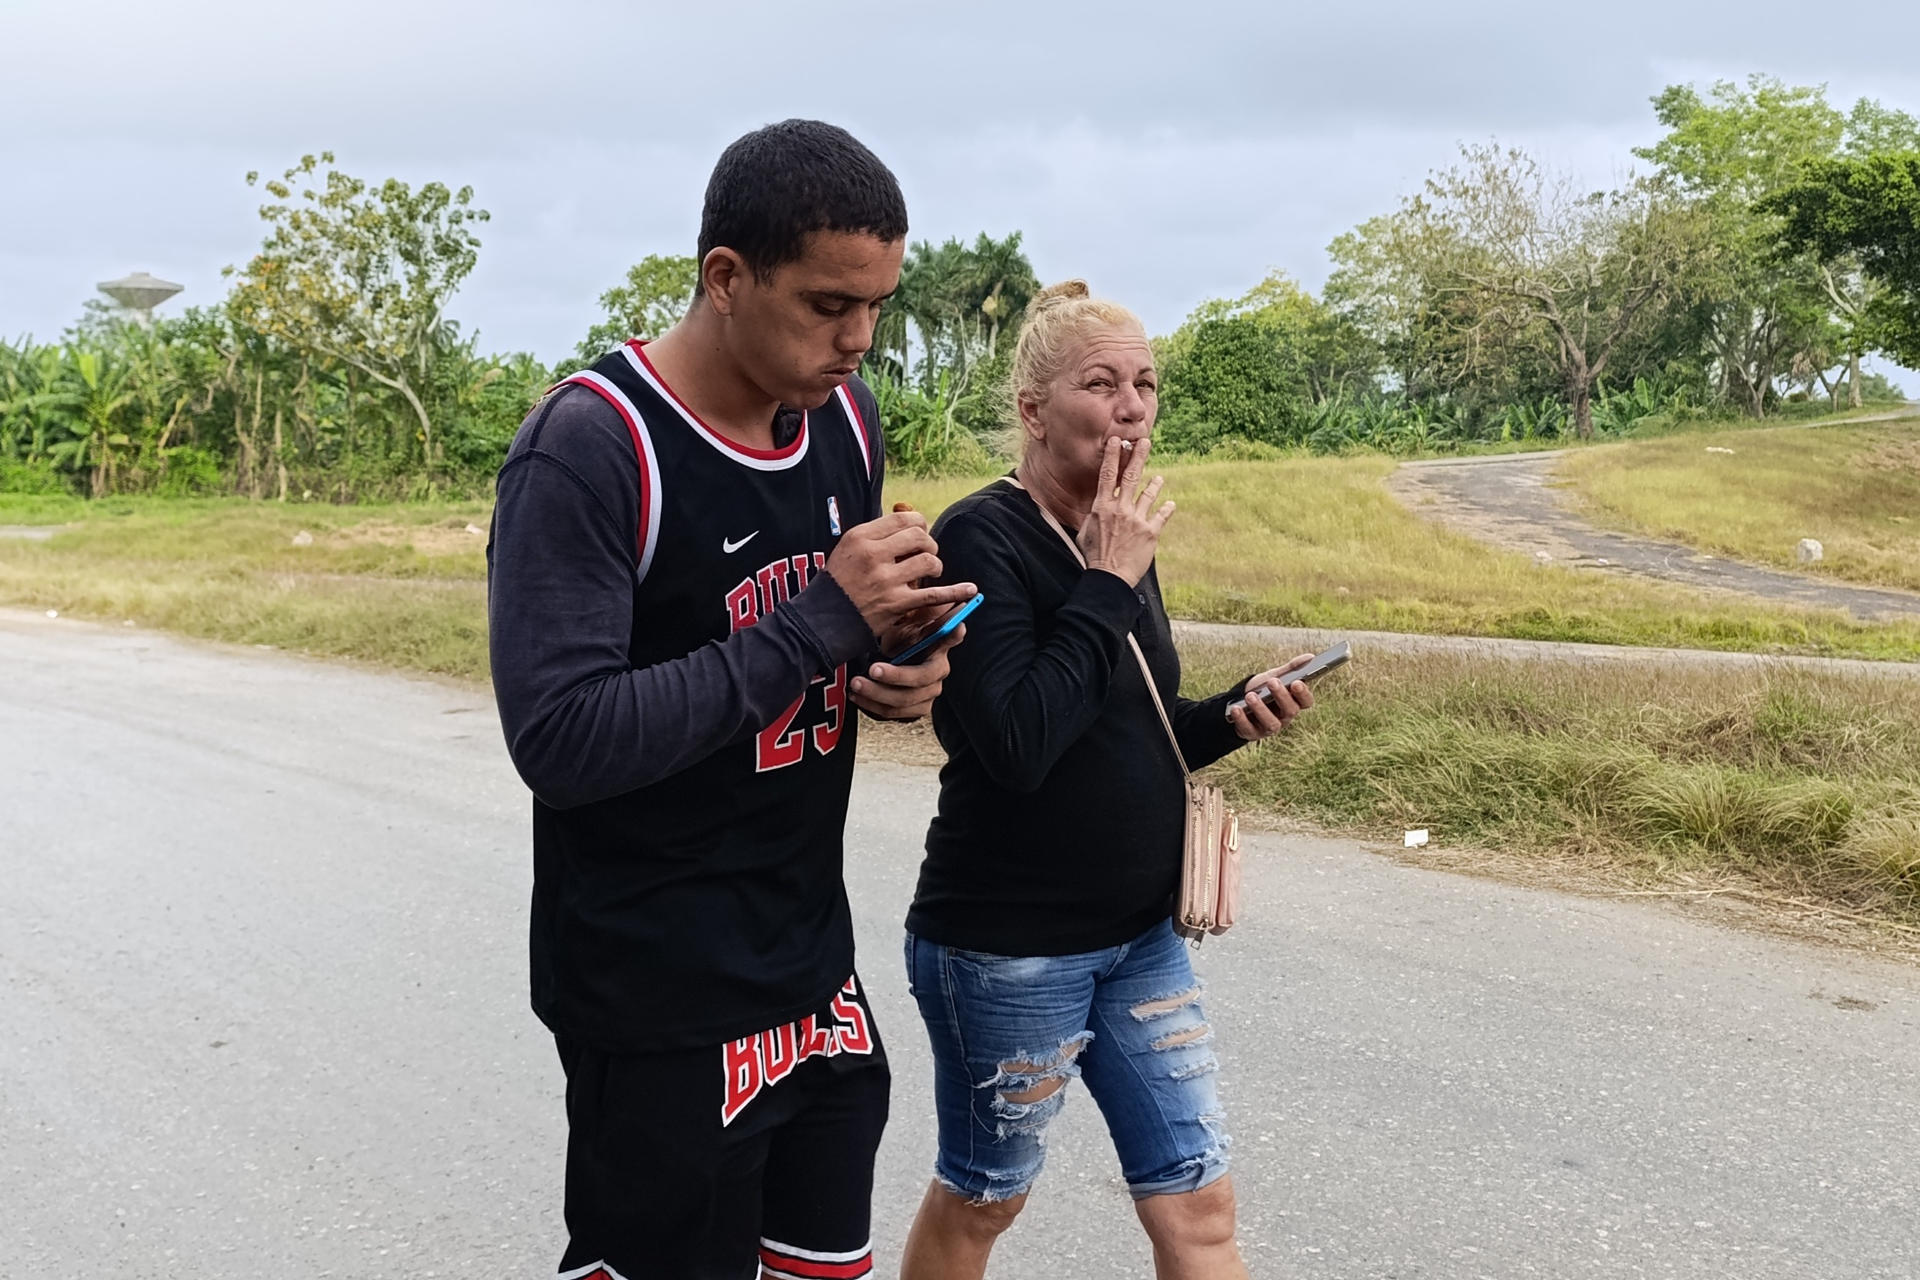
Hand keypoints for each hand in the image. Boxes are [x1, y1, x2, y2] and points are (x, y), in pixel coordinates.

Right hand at [826, 510, 976, 637]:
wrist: (821, 621)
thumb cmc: (836, 585)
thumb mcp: (847, 550)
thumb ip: (875, 536)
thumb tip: (908, 522)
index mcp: (860, 537)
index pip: (903, 519)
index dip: (919, 525)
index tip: (920, 534)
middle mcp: (873, 554)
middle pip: (919, 536)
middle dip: (929, 544)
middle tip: (926, 554)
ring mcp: (886, 580)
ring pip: (929, 561)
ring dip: (935, 566)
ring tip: (929, 573)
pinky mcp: (896, 604)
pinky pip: (933, 594)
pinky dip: (955, 592)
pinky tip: (971, 590)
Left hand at [849, 627, 963, 720]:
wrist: (884, 668)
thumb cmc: (896, 644)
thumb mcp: (901, 628)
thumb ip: (915, 617)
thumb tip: (937, 600)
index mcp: (938, 647)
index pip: (951, 637)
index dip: (953, 634)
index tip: (957, 627)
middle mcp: (938, 673)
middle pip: (921, 678)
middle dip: (895, 675)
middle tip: (872, 669)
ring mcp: (928, 695)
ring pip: (904, 700)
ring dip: (877, 693)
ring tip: (856, 684)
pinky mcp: (915, 710)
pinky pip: (894, 713)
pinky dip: (872, 705)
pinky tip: (857, 695)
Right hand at [1077, 437, 1172, 586]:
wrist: (1109, 578)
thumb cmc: (1094, 557)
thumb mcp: (1086, 532)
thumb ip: (1093, 516)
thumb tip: (1097, 508)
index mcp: (1102, 507)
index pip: (1108, 476)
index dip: (1113, 456)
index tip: (1117, 441)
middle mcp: (1121, 509)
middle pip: (1131, 477)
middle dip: (1138, 457)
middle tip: (1145, 441)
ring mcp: (1137, 520)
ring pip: (1148, 494)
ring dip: (1155, 484)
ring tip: (1159, 478)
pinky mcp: (1150, 533)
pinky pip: (1161, 516)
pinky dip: (1167, 509)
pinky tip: (1171, 504)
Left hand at [1229, 653, 1315, 741]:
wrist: (1240, 702)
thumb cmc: (1263, 689)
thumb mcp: (1275, 676)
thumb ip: (1291, 669)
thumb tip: (1310, 657)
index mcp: (1293, 702)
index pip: (1306, 701)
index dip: (1303, 694)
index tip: (1297, 682)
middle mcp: (1285, 717)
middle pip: (1290, 711)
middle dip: (1281, 696)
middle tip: (1272, 681)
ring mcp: (1269, 727)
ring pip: (1271, 723)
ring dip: (1261, 709)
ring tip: (1250, 696)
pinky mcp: (1253, 733)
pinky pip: (1249, 729)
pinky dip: (1242, 719)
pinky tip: (1236, 709)